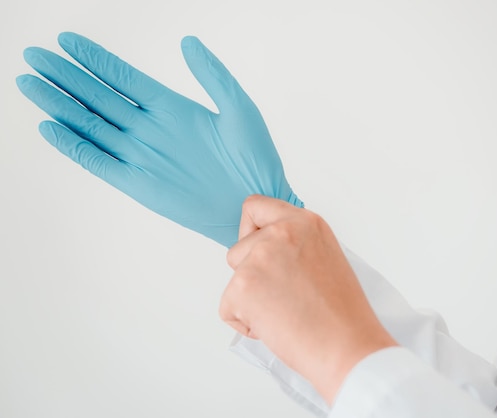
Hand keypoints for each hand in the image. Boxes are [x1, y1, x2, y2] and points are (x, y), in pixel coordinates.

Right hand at [16, 33, 301, 247]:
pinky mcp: (138, 184)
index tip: (67, 40)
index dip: (95, 59)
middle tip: (34, 56)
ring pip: (92, 126)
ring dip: (61, 106)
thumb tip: (187, 42)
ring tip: (31, 83)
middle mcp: (151, 129)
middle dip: (66, 77)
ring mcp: (142, 155)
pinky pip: (99, 161)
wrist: (255, 201)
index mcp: (172, 107)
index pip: (123, 78)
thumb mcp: (238, 107)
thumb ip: (212, 74)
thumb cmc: (255, 157)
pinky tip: (51, 128)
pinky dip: (74, 146)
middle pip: (98, 97)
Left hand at [222, 195, 397, 403]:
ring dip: (250, 298)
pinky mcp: (244, 286)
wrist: (348, 348)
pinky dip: (246, 323)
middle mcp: (280, 232)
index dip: (251, 231)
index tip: (258, 250)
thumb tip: (268, 251)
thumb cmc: (343, 315)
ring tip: (285, 312)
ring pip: (234, 278)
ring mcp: (260, 258)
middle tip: (284, 295)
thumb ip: (295, 245)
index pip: (256, 207)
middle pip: (239, 248)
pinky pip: (228, 308)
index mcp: (305, 222)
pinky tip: (277, 326)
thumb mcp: (325, 257)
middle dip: (252, 273)